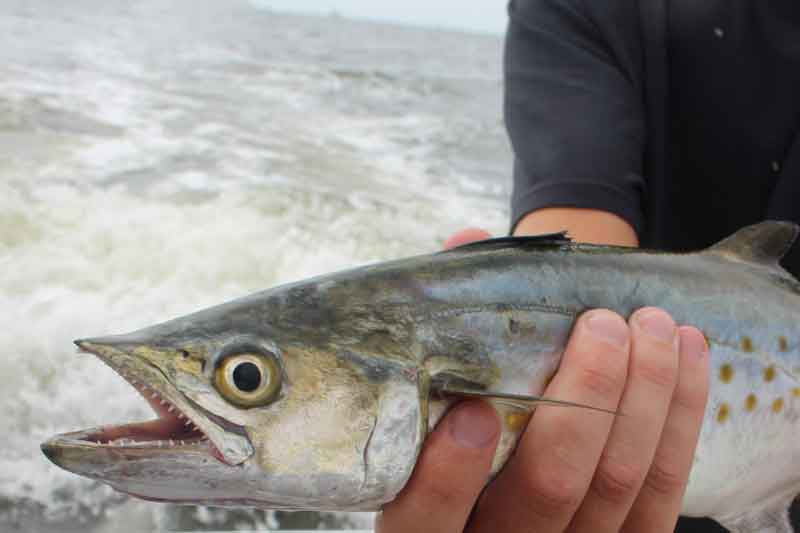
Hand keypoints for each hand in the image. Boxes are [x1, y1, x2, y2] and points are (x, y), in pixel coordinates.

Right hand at [376, 229, 709, 532]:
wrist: (513, 479)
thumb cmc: (467, 411)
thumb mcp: (436, 388)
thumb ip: (442, 321)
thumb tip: (464, 244)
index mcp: (426, 522)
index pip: (425, 521)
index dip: (448, 476)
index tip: (475, 410)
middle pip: (547, 491)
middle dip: (585, 402)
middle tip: (601, 325)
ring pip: (615, 487)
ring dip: (645, 400)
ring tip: (654, 325)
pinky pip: (662, 495)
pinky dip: (680, 422)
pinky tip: (687, 359)